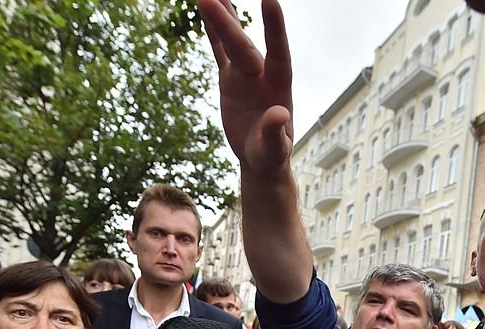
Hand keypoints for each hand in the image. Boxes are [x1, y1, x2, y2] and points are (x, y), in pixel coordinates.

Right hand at [198, 0, 293, 175]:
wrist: (262, 158)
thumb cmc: (271, 155)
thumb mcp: (274, 150)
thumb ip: (275, 132)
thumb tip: (278, 114)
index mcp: (278, 88)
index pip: (278, 53)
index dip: (274, 29)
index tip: (270, 0)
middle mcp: (262, 75)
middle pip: (244, 46)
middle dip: (228, 24)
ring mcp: (245, 74)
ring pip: (231, 41)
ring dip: (220, 16)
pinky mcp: (230, 78)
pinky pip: (220, 50)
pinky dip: (213, 30)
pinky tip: (206, 8)